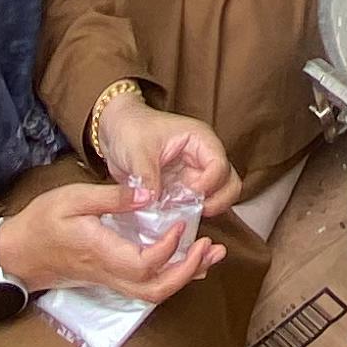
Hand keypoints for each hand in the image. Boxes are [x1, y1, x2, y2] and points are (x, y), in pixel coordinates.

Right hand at [0, 175, 222, 309]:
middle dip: (187, 271)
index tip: (180, 224)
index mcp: (100, 251)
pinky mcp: (111, 280)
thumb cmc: (42, 222)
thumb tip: (148, 194)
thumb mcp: (72, 197)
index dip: (167, 248)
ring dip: (186, 276)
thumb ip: (112, 196)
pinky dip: (173, 276)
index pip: (143, 264)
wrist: (17, 253)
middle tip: (210, 246)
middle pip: (155, 289)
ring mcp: (110, 281)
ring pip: (153, 293)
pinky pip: (146, 287)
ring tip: (212, 254)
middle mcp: (109, 273)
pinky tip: (190, 261)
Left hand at [95, 103, 236, 218]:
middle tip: (194, 212)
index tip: (187, 196)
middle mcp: (203, 157)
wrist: (115, 131)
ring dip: (203, 210)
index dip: (207, 185)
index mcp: (200, 140)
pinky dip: (187, 216)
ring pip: (217, 197)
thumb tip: (152, 202)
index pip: (219, 166)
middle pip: (230, 184)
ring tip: (180, 216)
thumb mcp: (137, 150)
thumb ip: (146, 176)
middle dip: (216, 202)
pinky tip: (169, 219)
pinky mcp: (182, 189)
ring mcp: (194, 174)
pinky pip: (194, 206)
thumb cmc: (130, 128)